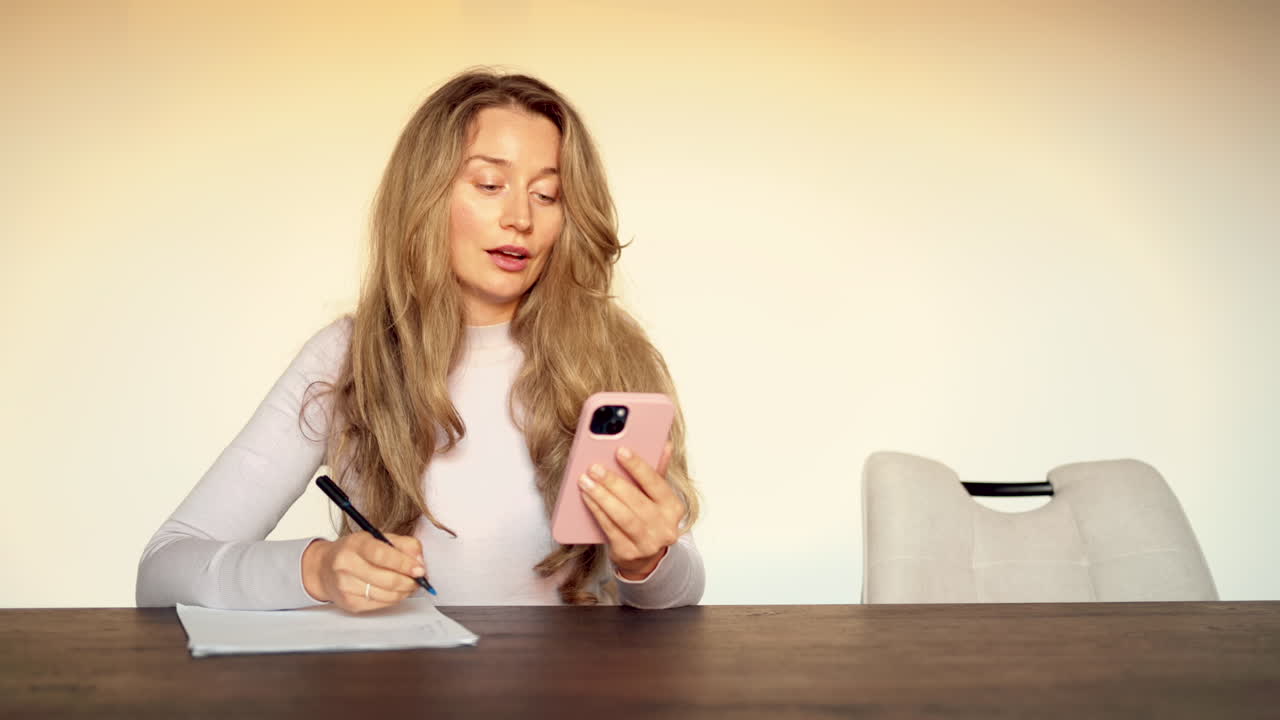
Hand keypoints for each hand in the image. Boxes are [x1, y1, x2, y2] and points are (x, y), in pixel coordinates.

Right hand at [301, 532, 425, 612]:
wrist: (324, 568)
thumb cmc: (356, 551)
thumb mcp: (379, 538)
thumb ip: (404, 544)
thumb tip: (420, 561)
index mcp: (355, 544)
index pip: (382, 554)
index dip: (404, 563)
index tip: (420, 569)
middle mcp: (346, 564)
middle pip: (386, 579)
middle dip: (408, 581)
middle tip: (418, 579)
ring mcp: (345, 586)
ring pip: (385, 594)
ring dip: (403, 592)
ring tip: (409, 585)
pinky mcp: (349, 603)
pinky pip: (380, 604)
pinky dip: (393, 599)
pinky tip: (395, 592)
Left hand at [579, 442, 682, 580]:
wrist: (645, 558)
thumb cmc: (649, 520)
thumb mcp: (657, 497)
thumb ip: (658, 472)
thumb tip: (664, 444)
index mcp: (673, 507)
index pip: (657, 483)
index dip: (638, 467)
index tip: (621, 451)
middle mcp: (665, 527)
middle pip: (636, 501)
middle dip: (613, 482)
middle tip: (594, 467)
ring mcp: (647, 543)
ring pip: (623, 516)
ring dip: (602, 497)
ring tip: (585, 481)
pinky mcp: (629, 553)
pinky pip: (610, 529)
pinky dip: (597, 512)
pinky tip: (587, 498)